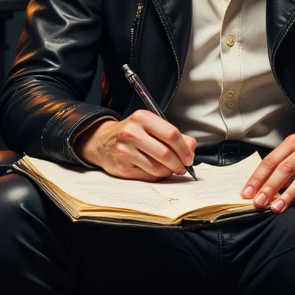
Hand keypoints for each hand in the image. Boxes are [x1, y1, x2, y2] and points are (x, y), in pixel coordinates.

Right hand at [73, 110, 196, 180]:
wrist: (102, 141)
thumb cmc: (132, 134)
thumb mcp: (151, 126)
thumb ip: (173, 135)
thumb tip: (191, 147)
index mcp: (142, 118)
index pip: (172, 134)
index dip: (184, 149)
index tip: (189, 157)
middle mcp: (132, 133)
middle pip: (166, 154)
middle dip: (179, 164)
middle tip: (182, 167)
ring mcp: (125, 151)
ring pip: (158, 168)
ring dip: (169, 172)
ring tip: (169, 169)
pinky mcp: (122, 167)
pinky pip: (148, 176)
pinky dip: (157, 176)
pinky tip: (155, 170)